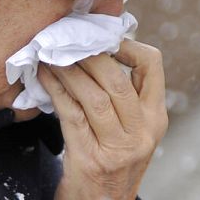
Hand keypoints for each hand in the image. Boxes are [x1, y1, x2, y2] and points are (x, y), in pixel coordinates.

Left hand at [37, 40, 168, 199]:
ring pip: (93, 96)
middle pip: (118, 80)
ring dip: (68, 70)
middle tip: (68, 40)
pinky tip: (43, 75)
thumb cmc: (112, 161)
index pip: (153, 66)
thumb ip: (126, 97)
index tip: (103, 38)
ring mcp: (117, 148)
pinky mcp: (90, 158)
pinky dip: (55, 89)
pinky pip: (70, 113)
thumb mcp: (132, 131)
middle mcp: (142, 133)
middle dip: (89, 56)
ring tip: (52, 54)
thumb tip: (99, 48)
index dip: (128, 45)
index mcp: (156, 119)